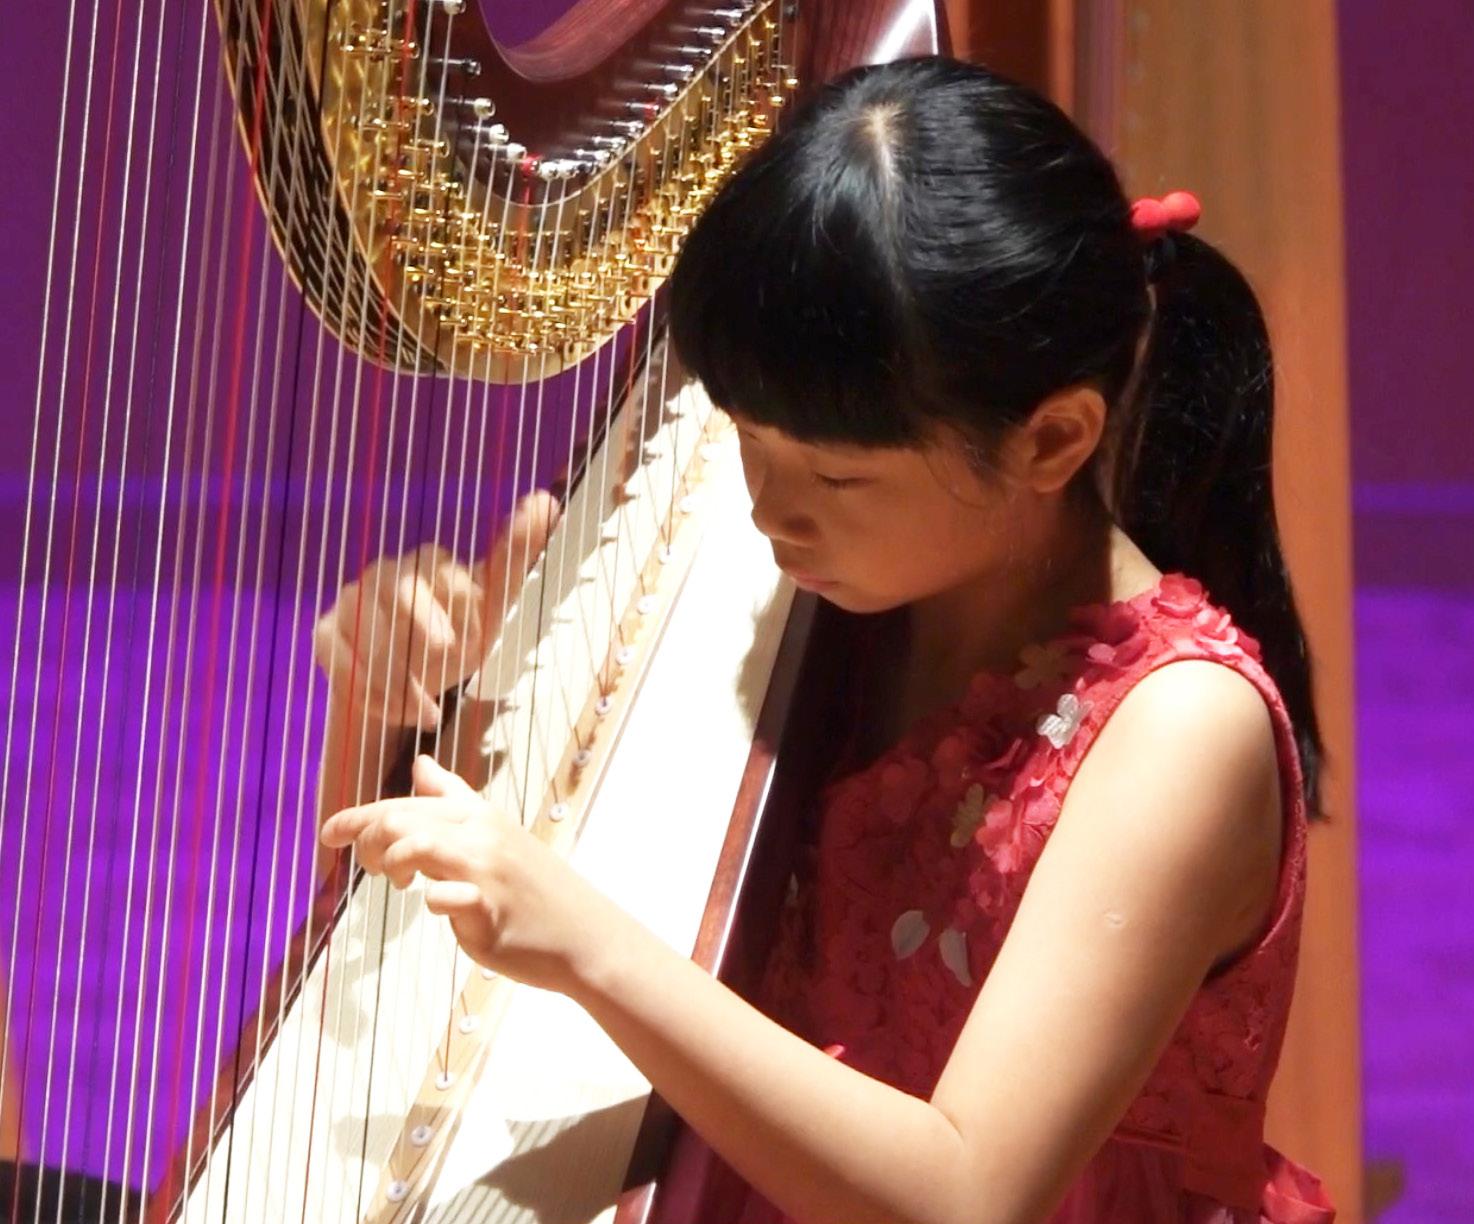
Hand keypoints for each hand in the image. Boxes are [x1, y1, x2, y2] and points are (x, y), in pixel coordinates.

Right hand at [313, 491, 559, 730]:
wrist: (415, 687)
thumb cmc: (459, 636)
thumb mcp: (494, 604)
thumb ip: (516, 555)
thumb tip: (547, 500)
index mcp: (429, 564)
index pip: (437, 566)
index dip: (455, 599)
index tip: (470, 634)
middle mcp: (385, 574)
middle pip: (390, 583)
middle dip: (419, 620)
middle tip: (445, 653)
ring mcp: (351, 603)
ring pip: (362, 625)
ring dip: (396, 672)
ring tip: (428, 712)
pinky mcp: (326, 635)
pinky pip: (337, 657)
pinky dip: (366, 690)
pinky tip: (398, 713)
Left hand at [320, 754, 618, 995]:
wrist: (584, 935)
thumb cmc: (532, 887)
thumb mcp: (494, 831)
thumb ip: (453, 798)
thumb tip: (420, 764)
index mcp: (479, 813)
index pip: (405, 802)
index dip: (358, 816)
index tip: (329, 834)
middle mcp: (482, 834)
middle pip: (401, 819)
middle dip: (367, 839)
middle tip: (371, 869)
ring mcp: (486, 871)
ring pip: (415, 845)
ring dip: (392, 863)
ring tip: (396, 884)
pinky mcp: (489, 910)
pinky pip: (443, 898)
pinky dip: (432, 901)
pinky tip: (437, 907)